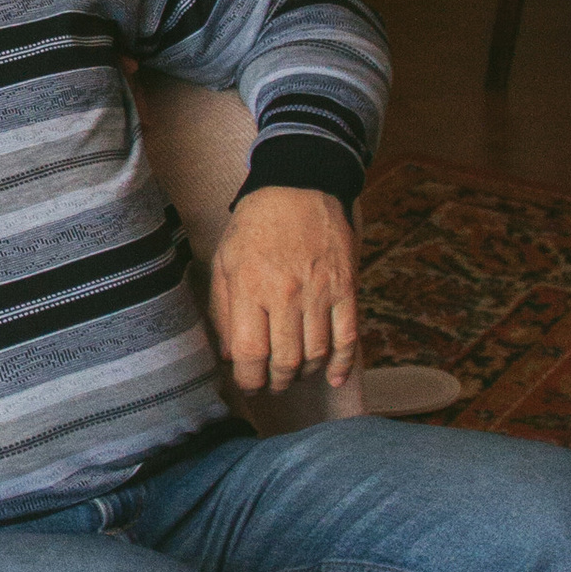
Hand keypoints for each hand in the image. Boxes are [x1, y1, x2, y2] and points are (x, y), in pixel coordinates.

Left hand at [208, 185, 360, 394]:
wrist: (299, 187)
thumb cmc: (254, 226)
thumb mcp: (224, 262)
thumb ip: (222, 310)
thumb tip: (228, 356)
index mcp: (250, 287)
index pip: (250, 353)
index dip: (248, 380)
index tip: (247, 385)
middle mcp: (286, 294)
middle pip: (285, 360)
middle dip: (276, 382)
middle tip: (270, 385)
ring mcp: (319, 292)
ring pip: (315, 354)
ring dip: (304, 374)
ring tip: (293, 376)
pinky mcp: (345, 288)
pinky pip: (347, 337)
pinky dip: (341, 363)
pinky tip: (331, 378)